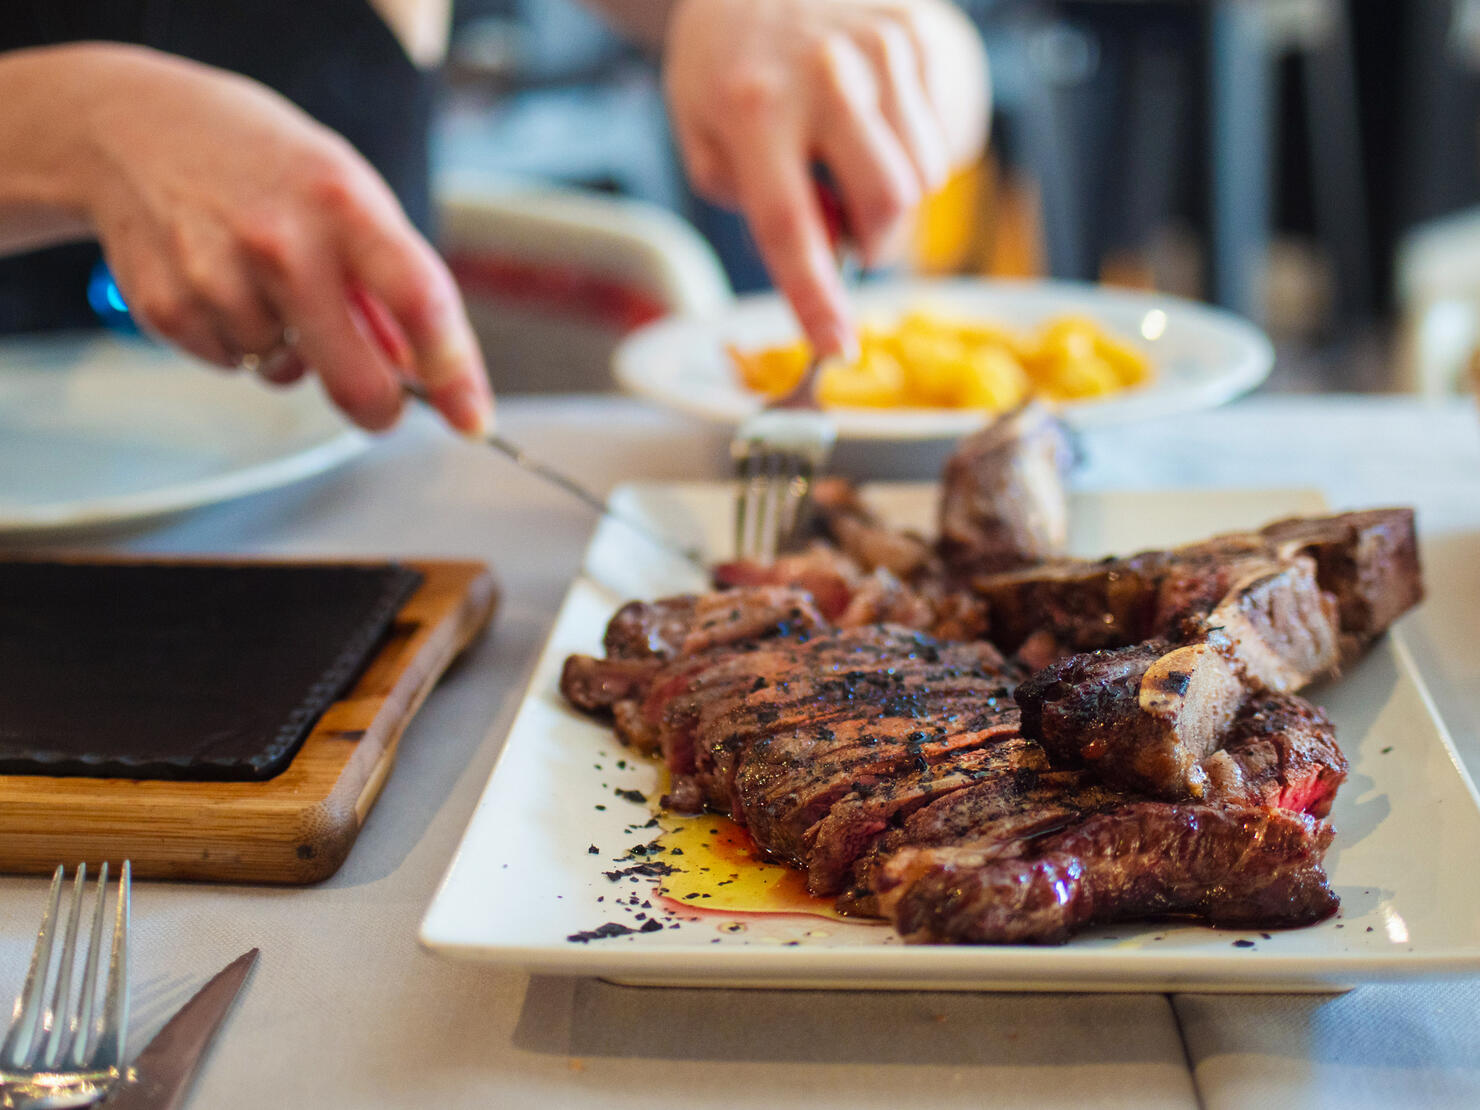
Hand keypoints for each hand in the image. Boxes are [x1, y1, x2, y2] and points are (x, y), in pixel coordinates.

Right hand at [73, 46, 489, 433]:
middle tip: (383, 400)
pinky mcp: (168, 309)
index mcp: (344, 206)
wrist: (135, 127)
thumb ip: (389, 282)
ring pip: (288, 375)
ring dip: (293, 353)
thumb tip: (421, 370)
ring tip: (266, 283)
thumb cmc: (264, 165)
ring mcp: (219, 279)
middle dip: (380, 407)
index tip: (473, 419)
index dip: (455, 372)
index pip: (419, 300)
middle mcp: (283, 244)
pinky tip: (223, 285)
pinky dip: (238, 342)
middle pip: (357, 380)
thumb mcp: (347, 195)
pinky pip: (232, 366)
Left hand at [663, 0, 987, 356]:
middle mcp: (825, 77)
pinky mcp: (916, 39)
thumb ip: (754, 202)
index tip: (837, 346)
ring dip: (893, 200)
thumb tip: (829, 237)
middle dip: (874, 241)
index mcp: (753, 108)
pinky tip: (873, 130)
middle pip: (887, 202)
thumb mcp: (704, 137)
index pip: (792, 228)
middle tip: (848, 230)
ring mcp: (880, 52)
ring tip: (851, 165)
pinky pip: (940, 138)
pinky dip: (912, 158)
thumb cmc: (725, 69)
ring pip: (925, 177)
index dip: (817, 298)